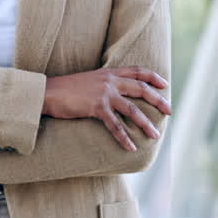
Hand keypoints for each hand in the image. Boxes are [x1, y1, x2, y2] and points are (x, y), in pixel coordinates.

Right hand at [43, 67, 170, 150]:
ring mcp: (104, 93)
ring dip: (145, 123)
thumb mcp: (90, 80)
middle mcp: (110, 81)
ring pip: (132, 109)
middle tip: (169, 111)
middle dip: (158, 100)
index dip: (153, 77)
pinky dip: (124, 137)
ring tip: (155, 135)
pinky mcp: (96, 107)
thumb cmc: (66, 89)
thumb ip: (105, 83)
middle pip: (141, 89)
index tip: (165, 85)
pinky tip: (131, 146)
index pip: (137, 71)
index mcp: (109, 73)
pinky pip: (115, 125)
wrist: (48, 92)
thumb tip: (117, 93)